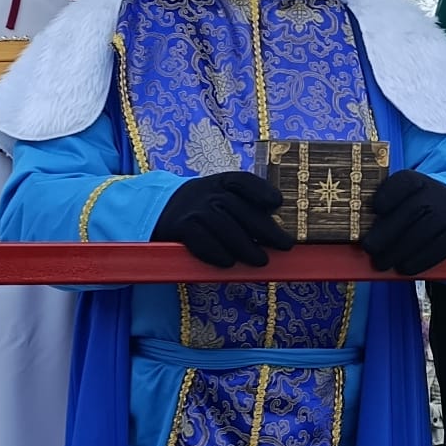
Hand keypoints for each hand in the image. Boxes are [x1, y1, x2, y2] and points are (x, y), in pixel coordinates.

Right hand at [152, 172, 293, 268]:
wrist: (159, 209)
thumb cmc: (203, 208)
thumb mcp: (220, 196)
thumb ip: (246, 207)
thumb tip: (278, 228)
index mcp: (222, 182)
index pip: (243, 181)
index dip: (261, 190)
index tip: (278, 203)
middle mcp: (208, 192)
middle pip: (240, 209)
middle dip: (265, 229)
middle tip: (285, 245)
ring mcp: (194, 209)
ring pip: (225, 227)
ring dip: (245, 246)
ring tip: (262, 260)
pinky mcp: (181, 227)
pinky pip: (202, 241)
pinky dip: (217, 253)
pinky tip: (229, 263)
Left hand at [359, 171, 445, 276]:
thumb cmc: (419, 206)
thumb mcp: (404, 197)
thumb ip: (384, 208)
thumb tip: (360, 230)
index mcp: (418, 180)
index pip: (404, 182)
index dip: (389, 194)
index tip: (375, 209)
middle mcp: (437, 193)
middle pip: (412, 211)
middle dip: (387, 232)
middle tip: (369, 248)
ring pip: (423, 232)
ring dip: (398, 251)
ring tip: (381, 263)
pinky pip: (439, 249)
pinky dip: (418, 261)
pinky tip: (403, 268)